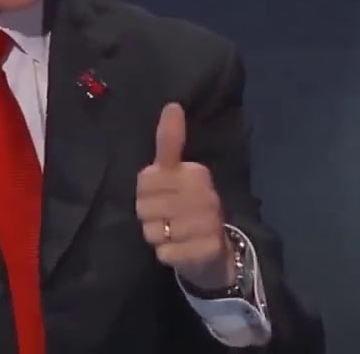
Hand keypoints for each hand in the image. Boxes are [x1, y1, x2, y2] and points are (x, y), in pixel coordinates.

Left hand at [135, 103, 234, 291]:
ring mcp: (207, 225)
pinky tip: (180, 249)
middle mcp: (205, 197)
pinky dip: (166, 254)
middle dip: (148, 215)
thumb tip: (172, 105)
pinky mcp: (205, 251)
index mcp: (197, 174)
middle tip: (166, 216)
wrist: (215, 249)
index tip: (160, 192)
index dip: (145, 191)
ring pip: (153, 231)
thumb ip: (170, 141)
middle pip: (144, 207)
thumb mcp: (177, 172)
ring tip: (173, 233)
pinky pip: (164, 253)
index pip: (146, 180)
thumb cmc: (189, 206)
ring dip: (157, 236)